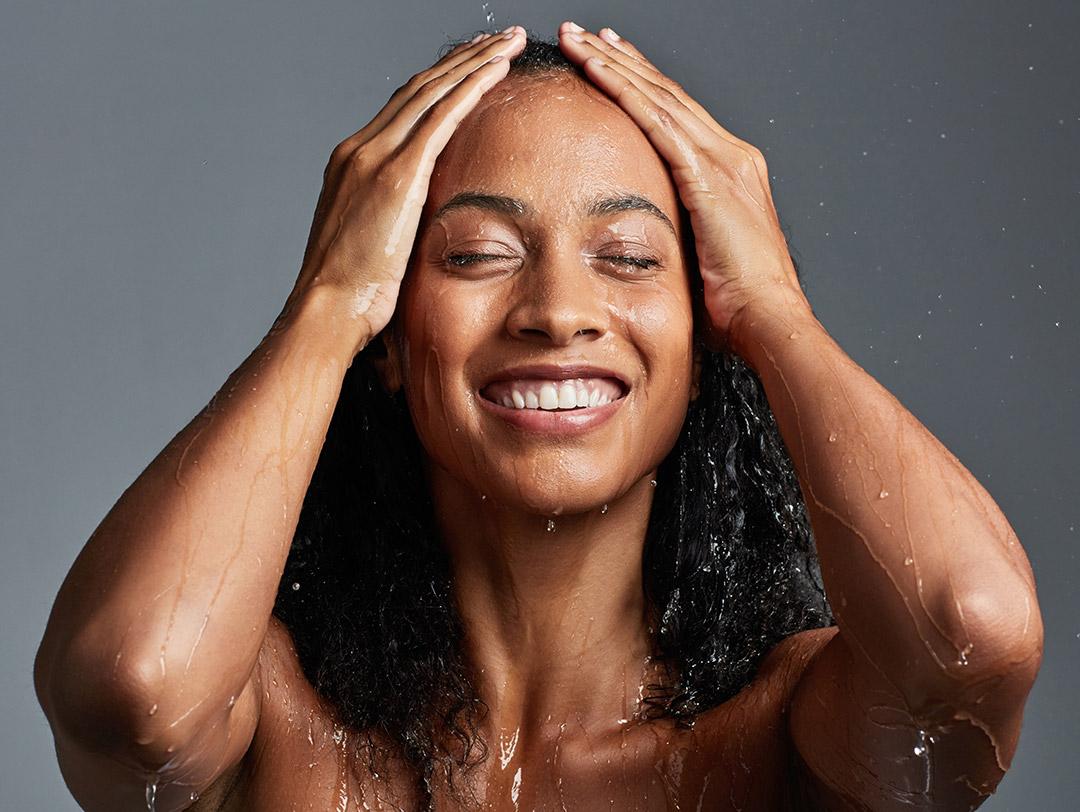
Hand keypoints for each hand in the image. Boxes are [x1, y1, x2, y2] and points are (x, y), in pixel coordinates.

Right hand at [285, 27, 526, 352]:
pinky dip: (471, 88)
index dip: (439, 82)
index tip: (469, 66)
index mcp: (352, 163)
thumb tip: (419, 226)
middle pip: (419, 88)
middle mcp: (359, 149)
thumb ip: (392, 219)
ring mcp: (375, 157)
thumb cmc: (350, 294)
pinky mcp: (397, 175)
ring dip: (473, 62)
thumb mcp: (370, 244)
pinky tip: (496, 71)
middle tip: (496, 38)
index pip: (403, 108)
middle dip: (461, 59)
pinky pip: (441, 117)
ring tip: (507, 42)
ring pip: (432, 91)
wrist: (326, 310)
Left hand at [557, 22, 812, 353]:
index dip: (643, 84)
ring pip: (658, 97)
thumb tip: (639, 246)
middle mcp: (731, 154)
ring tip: (578, 39)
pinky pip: (657, 122)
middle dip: (624, 61)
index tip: (612, 60)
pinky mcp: (709, 175)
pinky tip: (597, 69)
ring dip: (615, 64)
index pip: (678, 115)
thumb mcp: (703, 260)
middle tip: (586, 34)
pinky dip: (625, 92)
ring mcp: (723, 160)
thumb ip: (678, 237)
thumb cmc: (736, 307)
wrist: (767, 319)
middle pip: (666, 94)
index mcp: (730, 172)